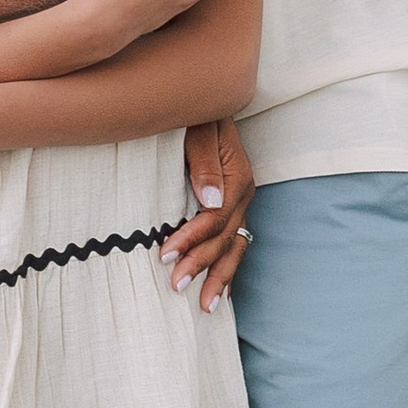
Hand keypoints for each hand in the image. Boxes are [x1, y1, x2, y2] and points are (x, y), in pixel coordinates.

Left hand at [164, 117, 253, 310]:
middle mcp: (243, 193)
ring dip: (219, 277)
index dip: (191, 237)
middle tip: (175, 287)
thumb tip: (210, 198)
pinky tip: (219, 294)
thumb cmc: (195, 113)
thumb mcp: (198, 128)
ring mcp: (241, 204)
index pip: (215, 216)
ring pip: (234, 247)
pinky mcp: (232, 209)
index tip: (164, 255)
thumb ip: (204, 160)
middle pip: (224, 237)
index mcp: (237, 175)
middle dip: (201, 264)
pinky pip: (236, 245)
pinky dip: (228, 270)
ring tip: (203, 307)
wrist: (204, 101)